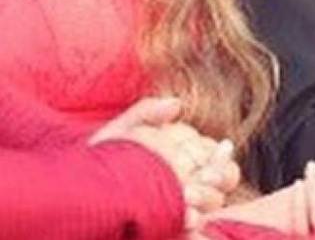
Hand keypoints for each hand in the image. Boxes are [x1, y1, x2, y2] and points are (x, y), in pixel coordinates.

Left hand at [90, 97, 239, 228]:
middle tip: (200, 181)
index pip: (218, 156)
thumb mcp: (120, 132)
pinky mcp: (168, 226)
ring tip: (189, 200)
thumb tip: (176, 104)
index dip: (221, 159)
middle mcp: (190, 180)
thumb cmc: (101, 160)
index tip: (215, 157)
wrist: (74, 193)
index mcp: (185, 154)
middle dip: (218, 180)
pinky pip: (193, 228)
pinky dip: (193, 224)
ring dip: (207, 201)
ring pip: (213, 204)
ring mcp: (180, 205)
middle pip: (224, 180)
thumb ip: (147, 112)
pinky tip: (186, 221)